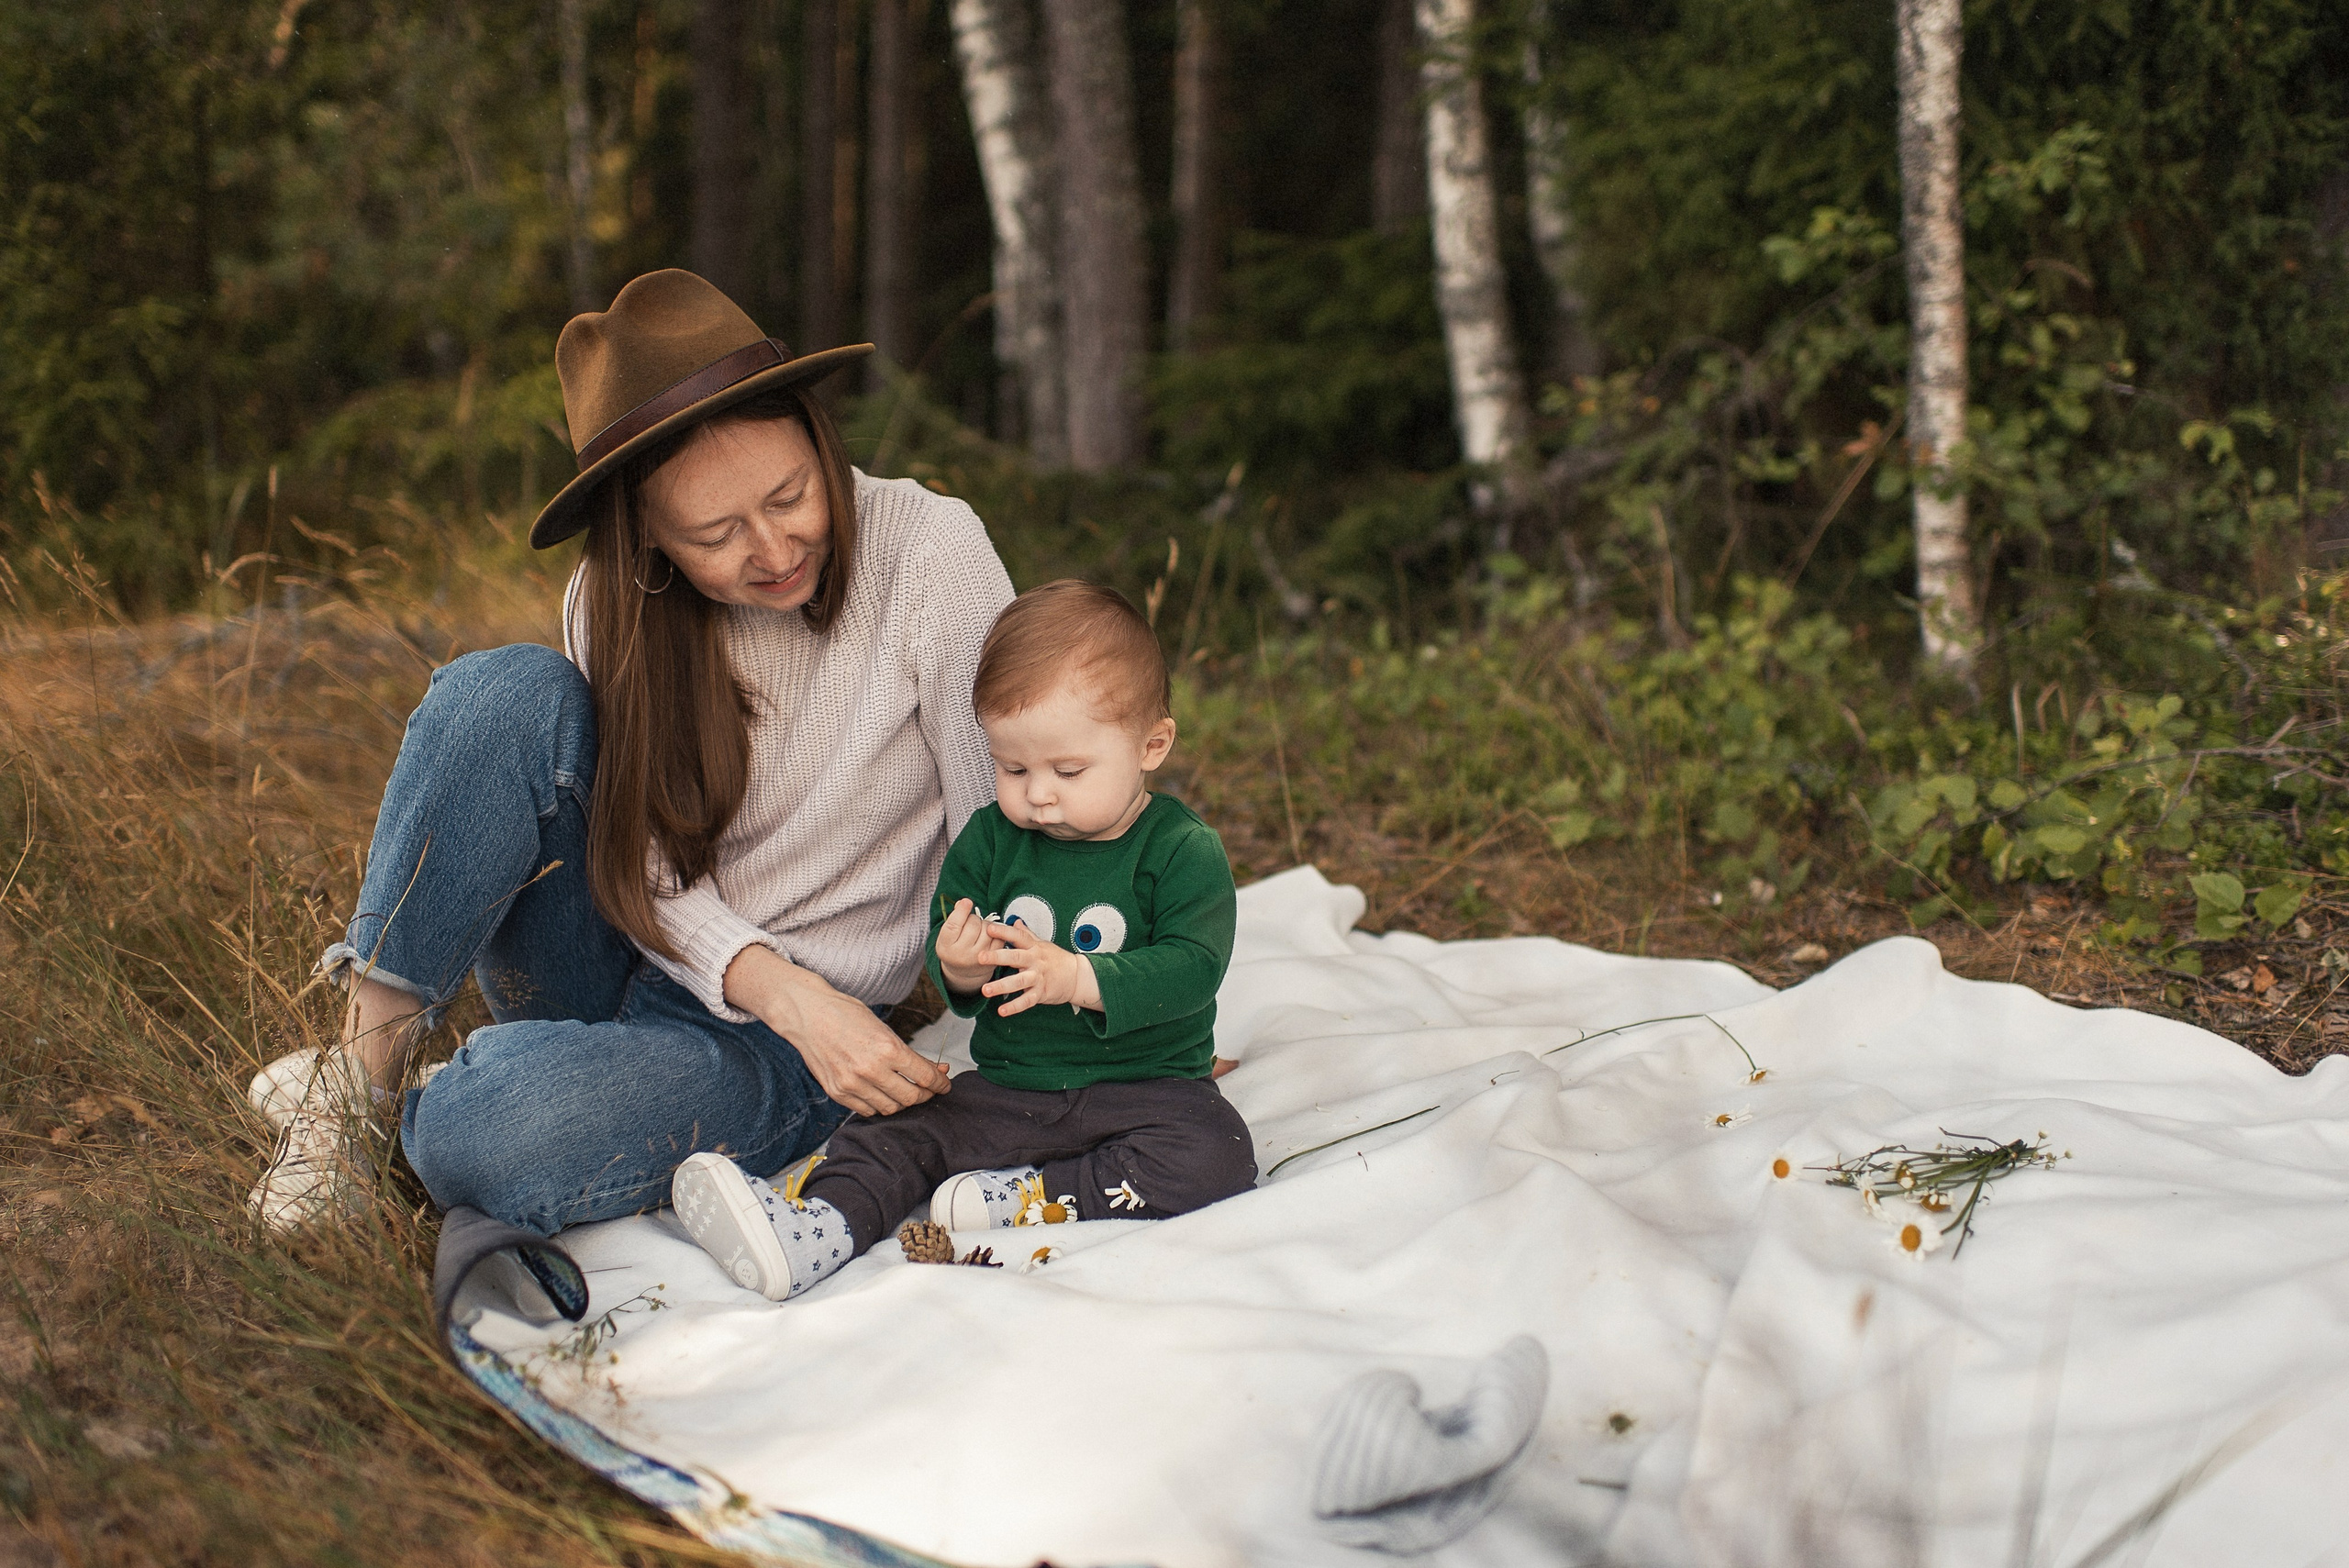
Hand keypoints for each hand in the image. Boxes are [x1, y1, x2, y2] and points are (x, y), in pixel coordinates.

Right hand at [724, 945, 949, 1116]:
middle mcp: (871, 1070)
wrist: (807, 1014)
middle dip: (925, 1095)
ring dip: (902, 1102)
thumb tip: (934, 1070)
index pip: (925, 1077)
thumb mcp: (883, 1028)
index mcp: (887, 1049)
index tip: (944, 1084)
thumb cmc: (845, 1014)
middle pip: (911, 1097)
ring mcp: (852, 1084)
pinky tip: (882, 1093)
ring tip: (905, 1090)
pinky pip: (867, 1110)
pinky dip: (879, 1105)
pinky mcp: (837, 1092)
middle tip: (929, 1088)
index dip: (940, 1084)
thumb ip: (907, 1053)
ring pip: (890, 1108)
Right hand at [934, 898, 996, 994]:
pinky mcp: (994, 959)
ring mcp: (980, 958)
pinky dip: (996, 932)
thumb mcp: (947, 936)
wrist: (964, 973)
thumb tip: (963, 903)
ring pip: (987, 928)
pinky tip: (989, 936)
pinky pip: (999, 936)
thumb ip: (954, 919)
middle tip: (970, 923)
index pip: (953, 926)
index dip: (961, 911)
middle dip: (973, 918)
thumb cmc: (954, 948)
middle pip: (973, 924)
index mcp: (946, 948)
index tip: (966, 901)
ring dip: (984, 924)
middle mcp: (962, 955)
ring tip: (978, 931)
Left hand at [980, 920, 1102, 1017]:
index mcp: (1034, 947)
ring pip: (1019, 981)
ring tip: (985, 990)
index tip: (990, 929)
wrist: (1077, 976)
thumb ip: (1027, 934)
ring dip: (1001, 986)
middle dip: (997, 957)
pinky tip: (1001, 1011)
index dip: (1004, 932)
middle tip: (980, 957)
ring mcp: (1039, 977)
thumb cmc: (1056, 959)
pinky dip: (1014, 1007)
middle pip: (1015, 957)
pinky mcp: (1042, 993)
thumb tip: (1015, 922)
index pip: (1018, 936)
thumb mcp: (1043, 944)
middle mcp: (1035, 961)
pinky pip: (1027, 1001)